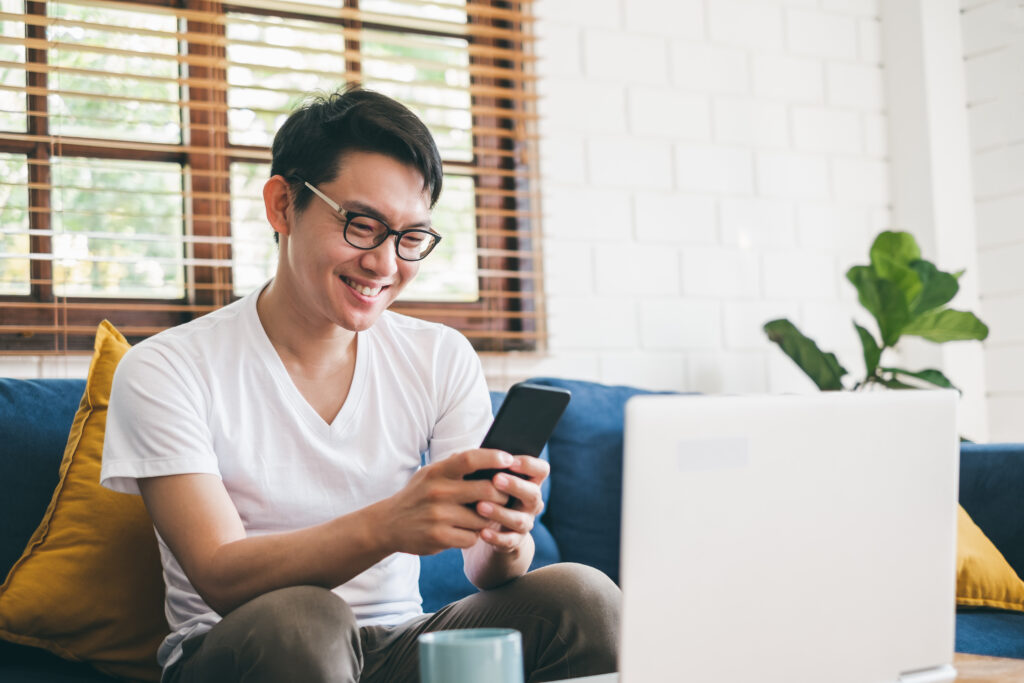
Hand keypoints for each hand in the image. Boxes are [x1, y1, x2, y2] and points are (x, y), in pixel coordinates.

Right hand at [377, 449, 512, 555]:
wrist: (387, 524)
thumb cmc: (417, 495)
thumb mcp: (429, 474)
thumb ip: (454, 466)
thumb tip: (489, 456)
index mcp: (437, 472)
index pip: (470, 459)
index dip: (492, 457)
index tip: (508, 459)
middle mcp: (437, 492)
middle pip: (486, 490)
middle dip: (503, 494)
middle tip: (507, 495)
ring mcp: (438, 516)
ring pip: (483, 517)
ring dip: (489, 518)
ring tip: (484, 515)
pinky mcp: (439, 538)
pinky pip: (473, 537)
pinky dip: (475, 535)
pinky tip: (467, 530)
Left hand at [474, 455, 548, 553]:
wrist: (489, 528)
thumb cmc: (488, 492)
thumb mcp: (490, 478)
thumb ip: (489, 467)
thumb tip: (476, 454)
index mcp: (530, 482)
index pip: (542, 469)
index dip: (529, 464)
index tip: (510, 460)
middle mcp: (531, 503)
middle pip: (533, 494)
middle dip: (515, 486)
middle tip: (496, 479)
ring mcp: (525, 523)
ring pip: (520, 520)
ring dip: (501, 512)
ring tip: (480, 506)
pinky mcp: (514, 542)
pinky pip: (508, 541)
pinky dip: (496, 537)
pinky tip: (482, 532)